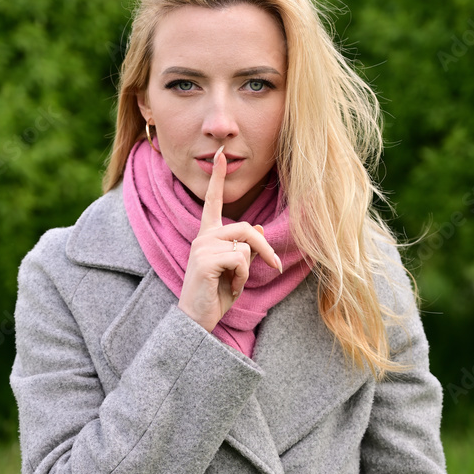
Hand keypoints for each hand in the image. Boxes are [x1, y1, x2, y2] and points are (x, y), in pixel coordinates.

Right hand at [178, 146, 283, 330]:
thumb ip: (245, 249)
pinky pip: (240, 261)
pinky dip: (242, 278)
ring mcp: (202, 247)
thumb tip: (260, 229)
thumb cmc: (215, 295)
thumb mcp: (236, 270)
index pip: (212, 201)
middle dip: (266, 250)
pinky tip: (230, 288)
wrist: (196, 320)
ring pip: (245, 246)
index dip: (216, 178)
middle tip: (277, 267)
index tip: (220, 153)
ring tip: (236, 284)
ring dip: (249, 270)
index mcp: (208, 235)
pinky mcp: (205, 260)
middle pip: (246, 229)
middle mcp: (203, 237)